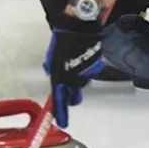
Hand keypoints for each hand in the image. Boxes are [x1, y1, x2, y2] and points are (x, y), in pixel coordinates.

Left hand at [43, 14, 104, 128]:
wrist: (81, 25)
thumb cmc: (63, 37)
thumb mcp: (53, 54)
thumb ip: (52, 67)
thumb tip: (52, 73)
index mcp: (61, 75)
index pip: (59, 98)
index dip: (60, 111)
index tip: (61, 122)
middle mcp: (75, 77)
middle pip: (74, 95)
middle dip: (71, 95)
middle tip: (67, 89)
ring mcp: (87, 72)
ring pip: (82, 82)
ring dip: (77, 78)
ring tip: (73, 62)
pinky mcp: (96, 66)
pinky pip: (89, 72)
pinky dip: (85, 68)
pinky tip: (81, 56)